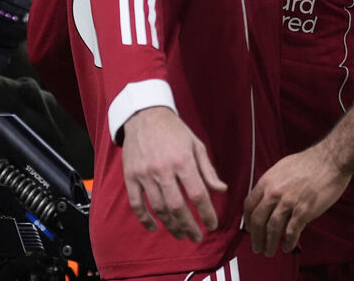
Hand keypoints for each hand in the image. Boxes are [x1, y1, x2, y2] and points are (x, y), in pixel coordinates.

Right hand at [121, 106, 225, 240]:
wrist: (144, 115)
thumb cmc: (174, 130)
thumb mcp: (196, 145)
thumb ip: (208, 170)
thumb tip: (222, 190)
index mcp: (183, 160)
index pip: (198, 194)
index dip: (206, 212)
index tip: (212, 224)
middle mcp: (163, 169)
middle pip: (177, 206)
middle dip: (189, 226)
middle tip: (197, 237)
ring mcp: (145, 174)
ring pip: (158, 208)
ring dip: (170, 225)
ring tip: (181, 234)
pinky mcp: (131, 176)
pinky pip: (137, 203)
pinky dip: (145, 219)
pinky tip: (154, 227)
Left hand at [243, 143, 349, 256]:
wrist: (330, 160)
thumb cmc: (309, 162)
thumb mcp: (282, 168)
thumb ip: (272, 184)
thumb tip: (266, 199)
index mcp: (267, 181)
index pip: (249, 205)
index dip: (247, 221)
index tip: (249, 229)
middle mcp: (274, 193)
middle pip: (258, 220)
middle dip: (255, 237)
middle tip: (257, 246)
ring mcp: (289, 203)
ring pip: (272, 229)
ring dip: (269, 244)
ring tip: (269, 251)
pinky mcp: (303, 211)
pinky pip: (291, 232)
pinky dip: (288, 242)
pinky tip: (288, 246)